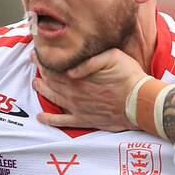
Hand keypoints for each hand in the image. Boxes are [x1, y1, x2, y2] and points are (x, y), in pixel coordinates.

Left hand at [33, 48, 148, 132]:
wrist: (140, 103)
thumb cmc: (129, 78)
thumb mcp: (113, 57)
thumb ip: (89, 60)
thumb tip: (70, 68)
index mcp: (78, 76)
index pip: (54, 67)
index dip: (43, 60)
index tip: (37, 53)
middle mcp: (73, 92)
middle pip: (50, 81)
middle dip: (40, 71)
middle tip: (34, 63)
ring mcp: (77, 108)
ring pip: (52, 98)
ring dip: (41, 90)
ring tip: (36, 84)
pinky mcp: (84, 120)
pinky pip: (62, 121)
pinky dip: (49, 119)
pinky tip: (41, 117)